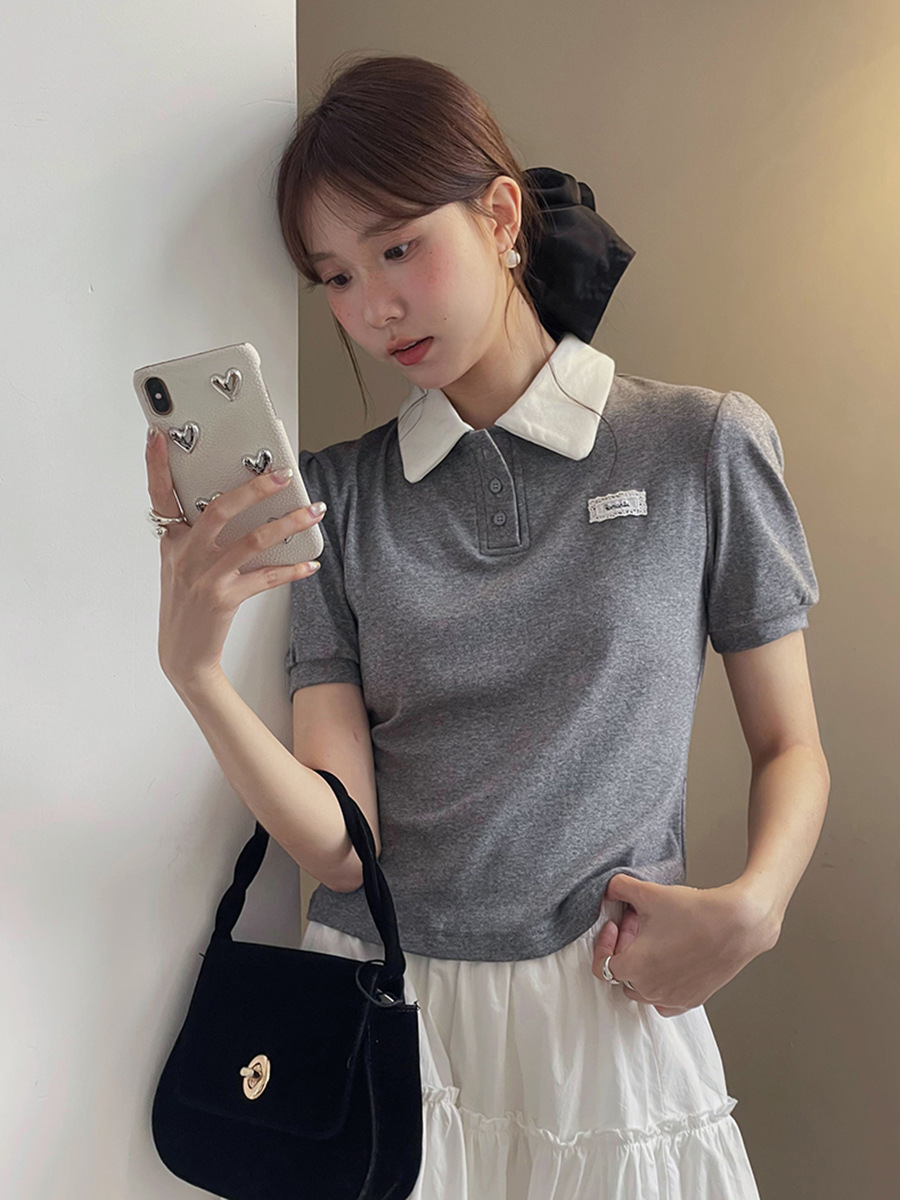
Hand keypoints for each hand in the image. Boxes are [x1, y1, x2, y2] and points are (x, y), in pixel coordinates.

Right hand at [145, 426, 325, 689]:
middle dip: (254, 488)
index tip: (160, 435)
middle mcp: (185, 554)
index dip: (157, 464)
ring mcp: (205, 577)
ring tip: (312, 512)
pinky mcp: (225, 598)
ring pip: (252, 540)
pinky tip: (310, 563)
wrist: (183, 656)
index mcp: (172, 541)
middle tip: (283, 474)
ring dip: (287, 523)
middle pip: (220, 509)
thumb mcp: (180, 565)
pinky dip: (292, 569)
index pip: (160, 495)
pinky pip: (266, 577)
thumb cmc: (186, 605)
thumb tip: (236, 503)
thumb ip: (196, 536)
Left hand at [591, 874, 776, 1016]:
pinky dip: (661, 986)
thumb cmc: (695, 912)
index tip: (615, 925)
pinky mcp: (693, 1000)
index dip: (605, 942)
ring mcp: (673, 998)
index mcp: (635, 968)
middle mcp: (651, 990)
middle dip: (625, 950)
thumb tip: (611, 890)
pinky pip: (665, 1002)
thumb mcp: (648, 893)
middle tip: (638, 925)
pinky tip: (668, 963)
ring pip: (643, 989)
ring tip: (655, 940)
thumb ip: (619, 889)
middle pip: (623, 975)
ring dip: (642, 967)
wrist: (738, 924)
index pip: (602, 965)